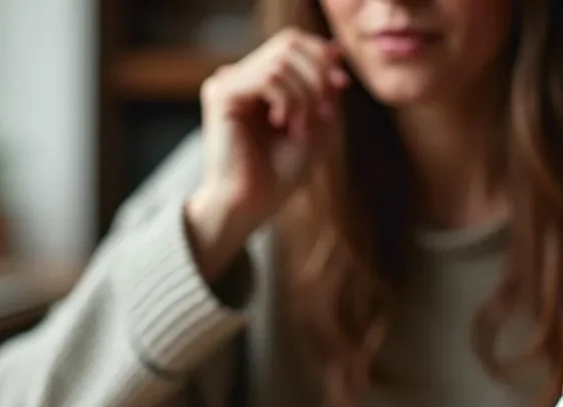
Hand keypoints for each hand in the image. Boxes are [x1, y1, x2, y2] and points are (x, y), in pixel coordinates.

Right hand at [185, 29, 349, 279]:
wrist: (251, 206)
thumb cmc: (280, 175)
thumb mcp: (317, 125)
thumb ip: (325, 88)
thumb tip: (334, 49)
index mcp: (258, 82)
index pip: (293, 44)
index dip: (322, 55)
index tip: (341, 84)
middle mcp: (239, 76)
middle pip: (289, 43)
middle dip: (317, 74)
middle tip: (325, 111)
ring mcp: (227, 83)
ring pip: (281, 61)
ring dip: (305, 96)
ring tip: (301, 129)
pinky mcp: (221, 94)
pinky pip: (268, 77)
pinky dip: (289, 100)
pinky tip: (285, 125)